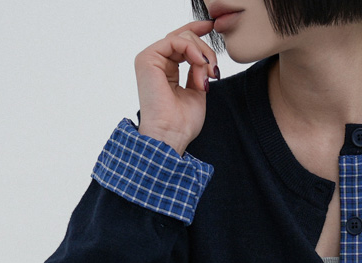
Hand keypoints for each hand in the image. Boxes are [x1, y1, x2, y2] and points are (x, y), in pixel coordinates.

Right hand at [134, 20, 218, 155]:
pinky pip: (175, 40)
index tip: (212, 27)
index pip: (181, 43)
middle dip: (205, 50)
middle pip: (184, 38)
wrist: (171, 136)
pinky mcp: (147, 59)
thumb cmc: (182, 123)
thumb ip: (198, 72)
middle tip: (214, 71)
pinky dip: (192, 49)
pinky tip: (200, 64)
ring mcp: (150, 60)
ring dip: (201, 53)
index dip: (197, 32)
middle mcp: (156, 63)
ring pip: (181, 37)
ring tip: (207, 74)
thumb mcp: (197, 92)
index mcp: (165, 70)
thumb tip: (204, 58)